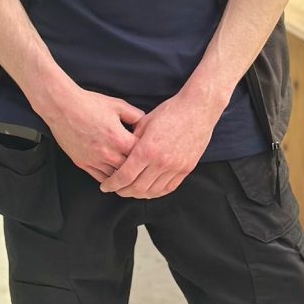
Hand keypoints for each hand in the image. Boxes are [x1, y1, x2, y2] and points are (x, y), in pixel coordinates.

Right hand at [41, 85, 143, 182]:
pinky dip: (109, 179)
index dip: (146, 154)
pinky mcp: (83, 163)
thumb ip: (135, 115)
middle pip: (129, 170)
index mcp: (119, 138)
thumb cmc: (89, 104)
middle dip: (136, 168)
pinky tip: (114, 176)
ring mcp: (94, 160)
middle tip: (143, 167)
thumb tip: (145, 123)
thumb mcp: (118, 105)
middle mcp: (108, 153)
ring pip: (115, 178)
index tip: (149, 152)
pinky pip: (100, 178)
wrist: (63, 107)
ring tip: (131, 175)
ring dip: (123, 177)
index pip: (140, 154)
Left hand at [99, 89, 220, 198]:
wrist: (197, 109)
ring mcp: (175, 167)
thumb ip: (132, 140)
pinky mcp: (186, 169)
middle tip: (116, 189)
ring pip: (152, 192)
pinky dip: (156, 192)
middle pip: (137, 188)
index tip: (105, 186)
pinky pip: (168, 188)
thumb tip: (121, 152)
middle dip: (122, 191)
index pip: (125, 176)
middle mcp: (161, 162)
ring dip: (139, 194)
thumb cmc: (170, 111)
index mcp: (147, 149)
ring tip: (131, 189)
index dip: (112, 184)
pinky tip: (149, 188)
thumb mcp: (145, 121)